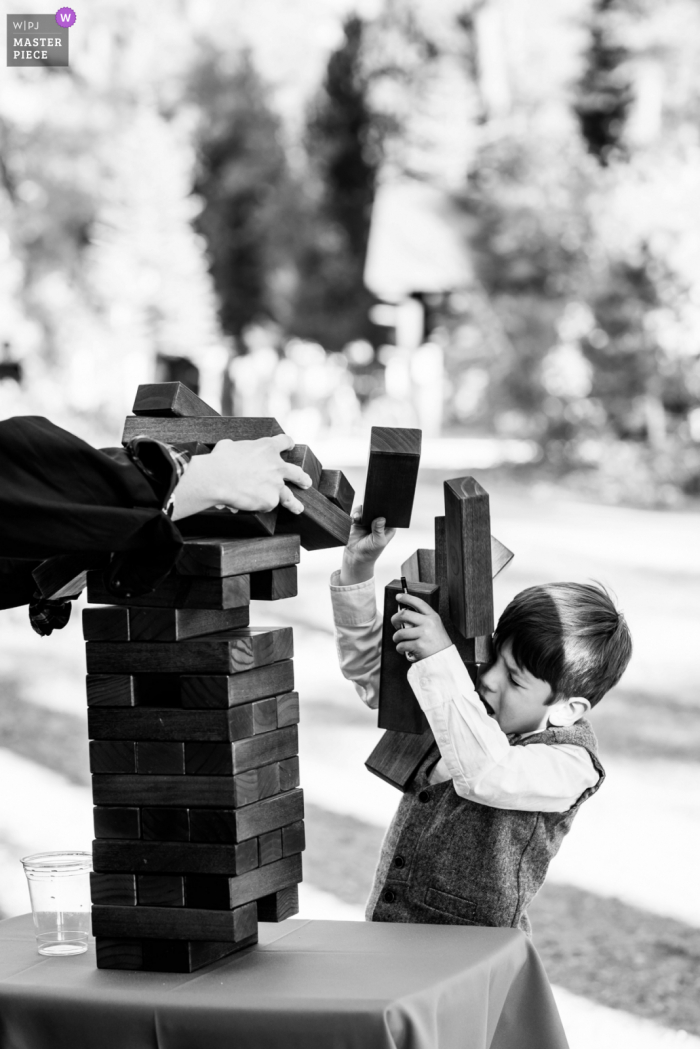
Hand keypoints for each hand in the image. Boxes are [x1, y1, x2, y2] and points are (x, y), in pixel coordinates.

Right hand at [170, 434, 312, 520]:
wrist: (217, 479)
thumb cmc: (219, 461)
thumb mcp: (229, 446)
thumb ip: (237, 448)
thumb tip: (230, 449)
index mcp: (267, 448)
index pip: (284, 442)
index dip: (287, 444)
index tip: (290, 445)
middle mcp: (277, 466)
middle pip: (296, 472)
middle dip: (302, 478)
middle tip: (306, 482)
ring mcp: (276, 485)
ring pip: (289, 496)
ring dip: (294, 502)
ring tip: (298, 508)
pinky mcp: (270, 501)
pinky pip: (266, 505)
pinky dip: (260, 506)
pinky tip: (252, 506)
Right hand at [339, 504, 395, 584]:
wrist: (356, 556)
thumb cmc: (370, 552)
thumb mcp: (378, 542)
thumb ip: (379, 530)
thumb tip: (381, 518)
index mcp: (388, 527)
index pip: (390, 515)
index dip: (387, 511)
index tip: (382, 508)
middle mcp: (378, 522)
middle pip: (378, 509)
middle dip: (374, 508)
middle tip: (369, 509)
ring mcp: (368, 521)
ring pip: (367, 509)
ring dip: (363, 511)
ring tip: (359, 517)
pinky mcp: (359, 521)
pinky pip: (358, 513)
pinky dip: (356, 514)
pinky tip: (355, 519)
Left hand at [391, 594, 451, 661]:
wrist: (444, 659)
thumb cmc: (438, 643)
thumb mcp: (435, 626)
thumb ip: (423, 619)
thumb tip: (404, 615)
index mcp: (433, 617)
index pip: (418, 603)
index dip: (406, 598)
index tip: (398, 597)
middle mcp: (428, 623)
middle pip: (404, 614)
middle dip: (395, 619)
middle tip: (394, 623)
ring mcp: (423, 634)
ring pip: (400, 632)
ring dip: (396, 637)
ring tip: (399, 640)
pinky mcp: (419, 646)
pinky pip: (401, 645)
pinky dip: (400, 648)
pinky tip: (404, 649)